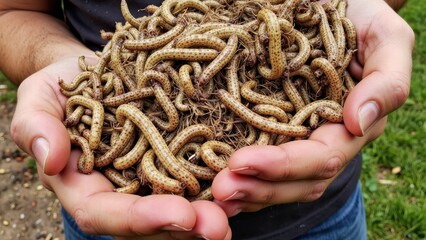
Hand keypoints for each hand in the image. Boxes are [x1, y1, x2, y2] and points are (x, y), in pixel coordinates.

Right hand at [10, 58, 230, 238]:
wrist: (96, 72)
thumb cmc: (64, 86)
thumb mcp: (40, 99)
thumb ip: (35, 127)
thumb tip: (48, 158)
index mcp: (83, 185)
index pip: (106, 214)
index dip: (141, 218)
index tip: (180, 214)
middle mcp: (119, 190)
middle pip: (150, 222)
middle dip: (184, 227)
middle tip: (219, 227)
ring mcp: (148, 178)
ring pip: (177, 207)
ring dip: (208, 214)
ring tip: (237, 211)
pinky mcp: (172, 160)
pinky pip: (194, 179)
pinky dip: (216, 187)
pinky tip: (241, 185)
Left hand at [211, 0, 413, 215]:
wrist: (329, 6)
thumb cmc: (358, 17)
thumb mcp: (384, 37)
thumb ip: (387, 79)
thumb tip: (360, 122)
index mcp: (350, 126)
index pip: (322, 159)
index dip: (285, 166)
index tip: (242, 162)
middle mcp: (324, 140)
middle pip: (297, 181)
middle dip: (259, 188)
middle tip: (219, 189)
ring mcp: (297, 138)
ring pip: (277, 182)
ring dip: (245, 192)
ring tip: (213, 195)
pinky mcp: (272, 129)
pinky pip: (259, 165)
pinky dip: (240, 178)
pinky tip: (212, 182)